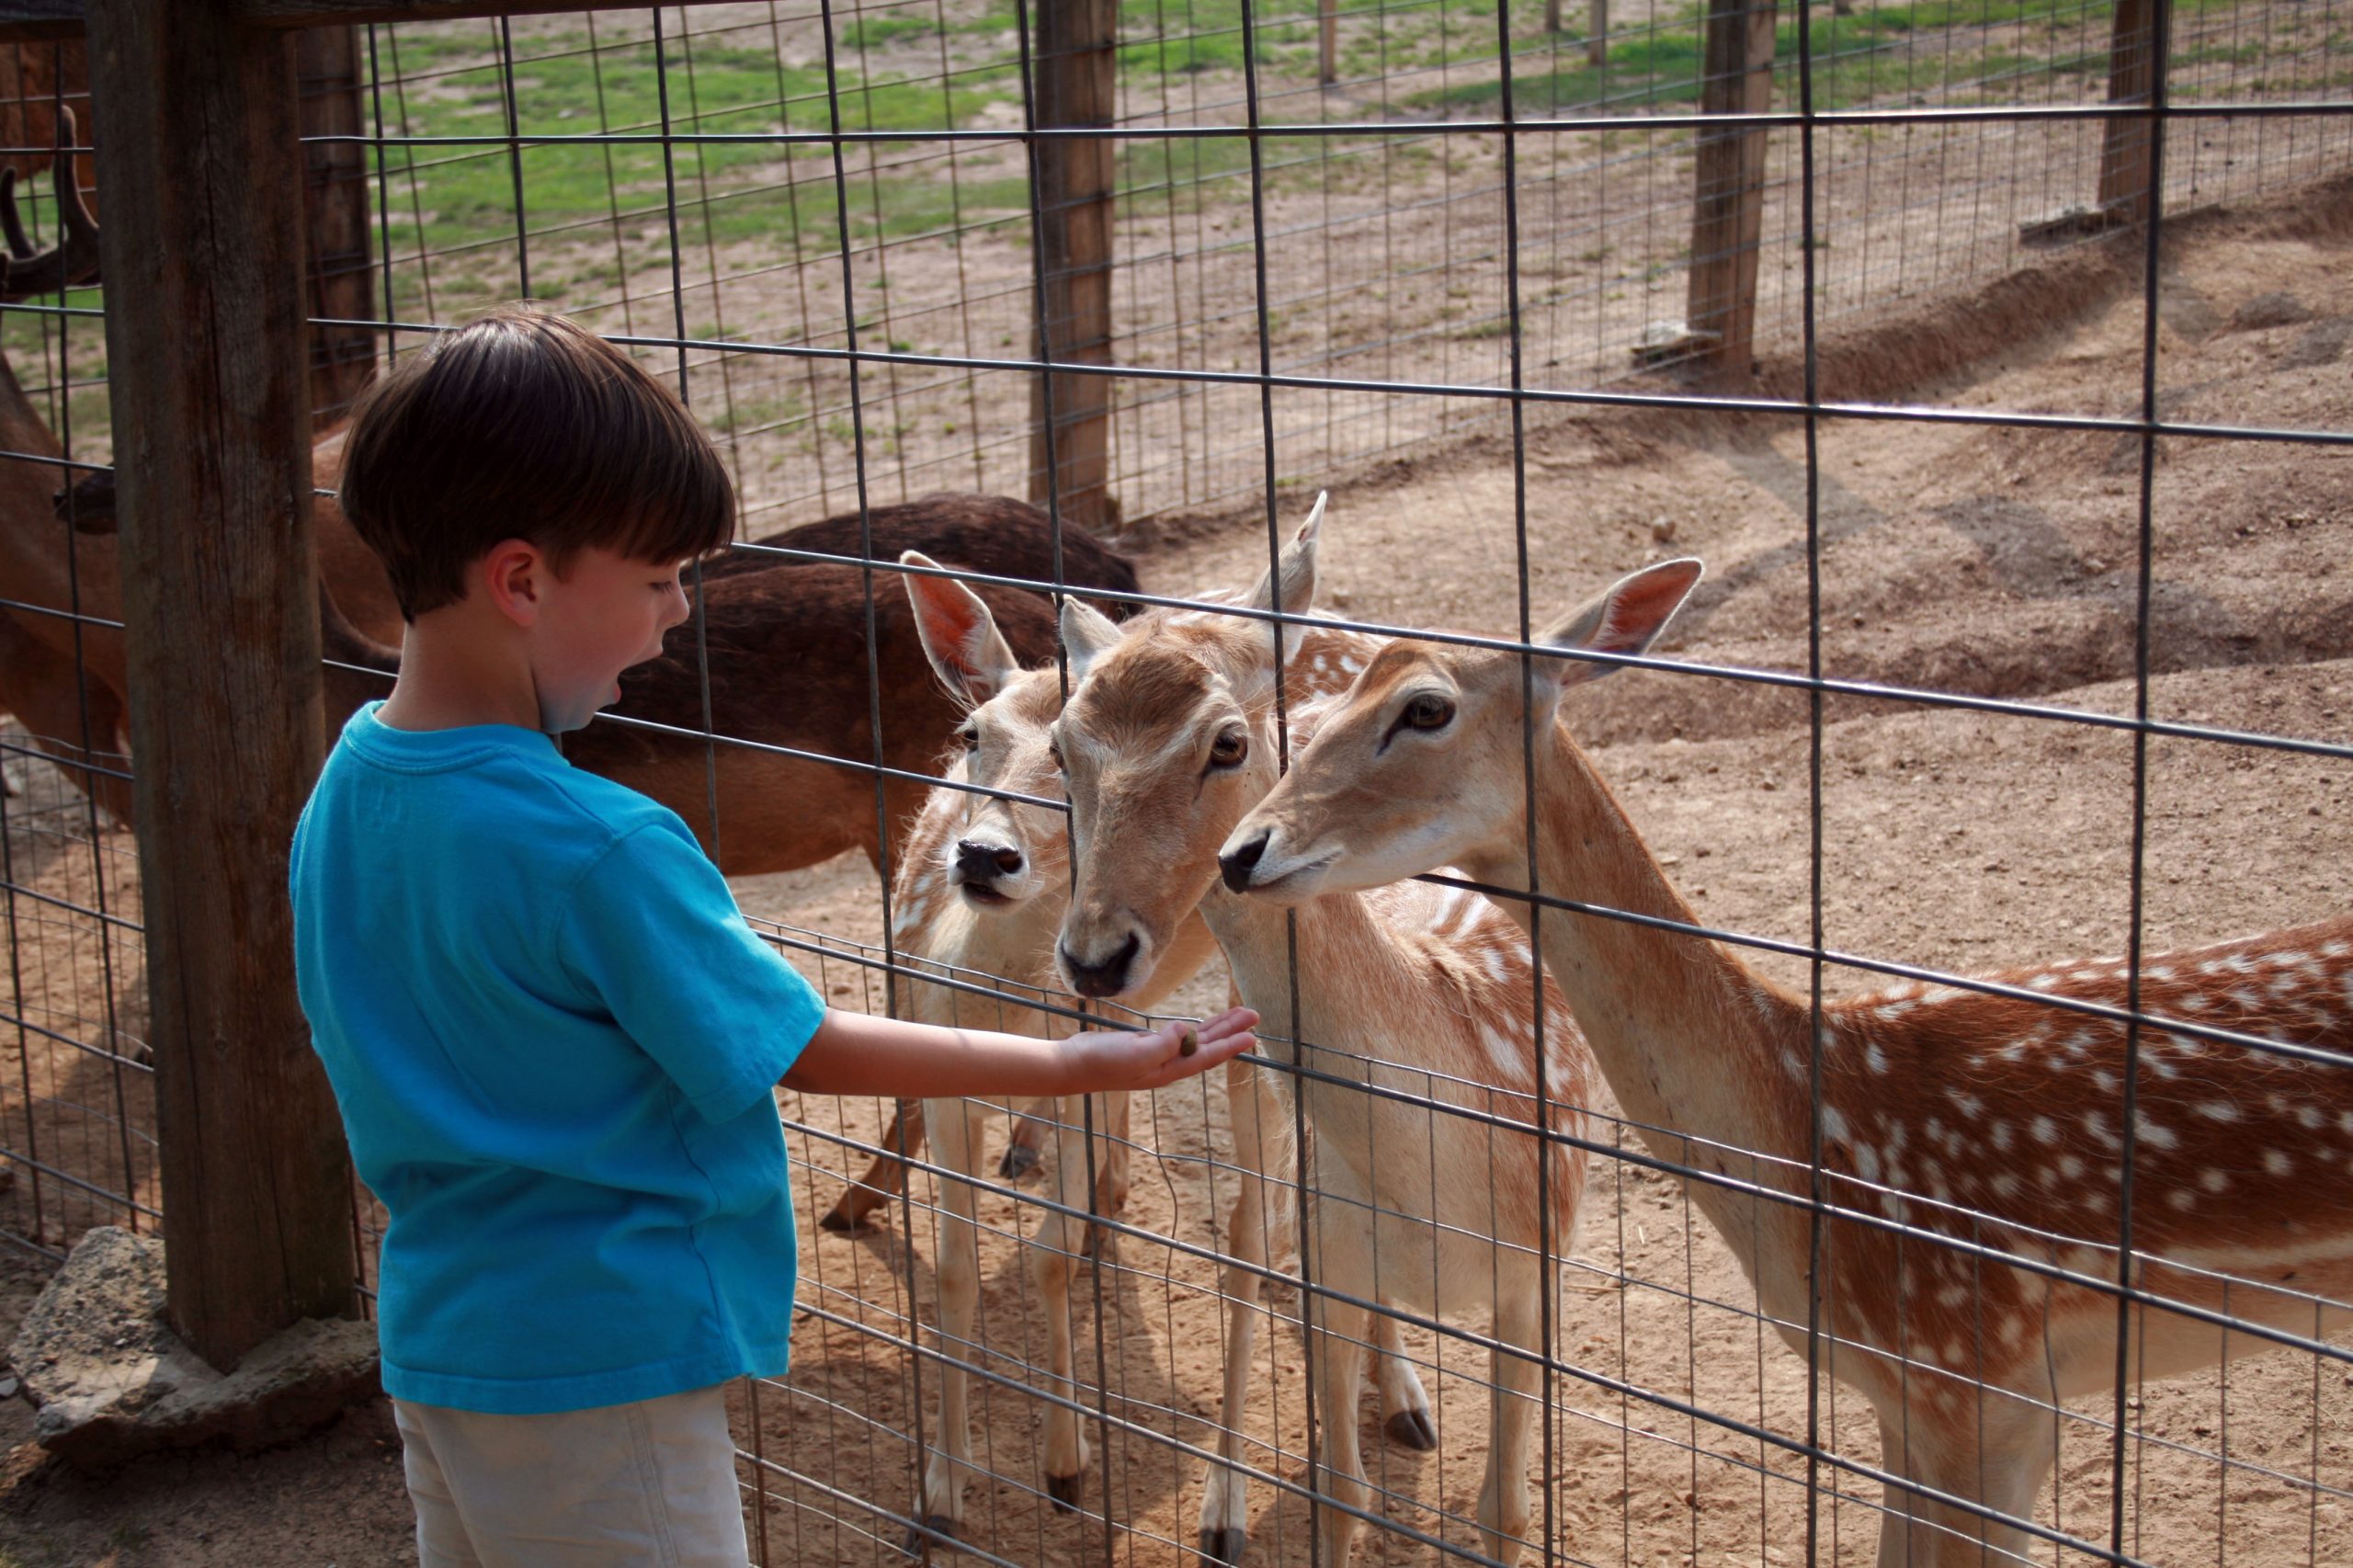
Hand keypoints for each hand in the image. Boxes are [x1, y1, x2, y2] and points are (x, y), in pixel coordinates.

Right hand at [1063, 1006, 1259, 1091]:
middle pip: (1206, 1045)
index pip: (1207, 1055)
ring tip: (1237, 1014)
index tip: (1252, 1036)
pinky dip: (1194, 1028)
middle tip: (1253, 1015)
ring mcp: (1157, 1055)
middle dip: (1230, 1030)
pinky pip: (1179, 1036)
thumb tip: (1187, 1029)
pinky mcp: (1146, 1046)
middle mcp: (1168, 1064)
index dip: (1230, 1045)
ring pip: (1195, 1039)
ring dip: (1217, 1026)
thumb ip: (1165, 1042)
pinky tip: (1202, 1024)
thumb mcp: (1137, 1053)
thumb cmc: (1103, 1062)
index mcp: (1169, 1069)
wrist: (1074, 1065)